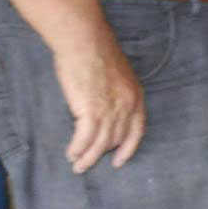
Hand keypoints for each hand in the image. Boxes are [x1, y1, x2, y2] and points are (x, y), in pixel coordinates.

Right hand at [53, 24, 145, 172]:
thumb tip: (104, 105)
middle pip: (116, 139)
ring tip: (78, 166)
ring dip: (88, 157)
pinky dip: (78, 148)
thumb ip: (114, 92)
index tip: (120, 160)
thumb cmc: (95, 52)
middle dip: (102, 153)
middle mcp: (127, 106)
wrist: (85, 42)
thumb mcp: (115, 74)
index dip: (128, 147)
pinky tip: (71, 153)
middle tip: (89, 163)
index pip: (136, 130)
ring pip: (100, 143)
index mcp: (135, 96)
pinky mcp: (91, 111)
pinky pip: (85, 138)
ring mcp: (110, 110)